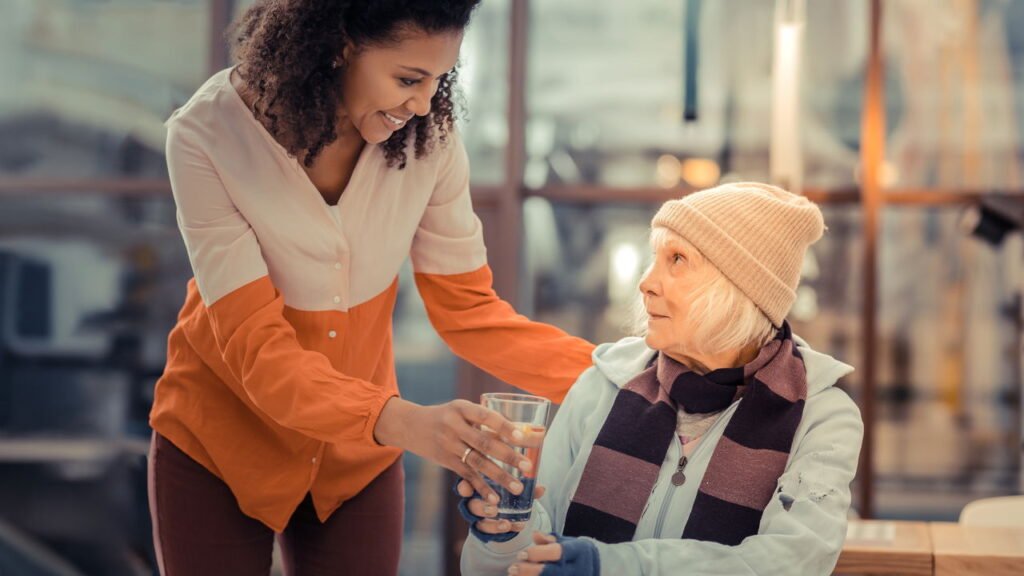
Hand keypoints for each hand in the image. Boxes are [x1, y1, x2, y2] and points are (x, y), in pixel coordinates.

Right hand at [374, 397, 532, 501]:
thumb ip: (483, 420)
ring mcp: (448, 444)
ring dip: (499, 476)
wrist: (410, 425)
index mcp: (461, 408)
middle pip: (484, 443)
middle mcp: (453, 426)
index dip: (503, 427)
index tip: (522, 437)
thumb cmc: (446, 416)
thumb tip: (520, 433)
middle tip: (527, 467)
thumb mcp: (460, 410)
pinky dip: (481, 488)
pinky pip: (466, 475)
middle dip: (508, 456)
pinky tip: (495, 499)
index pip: (485, 416)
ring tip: (517, 487)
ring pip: (477, 462)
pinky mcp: (445, 461)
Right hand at [457, 479, 545, 536]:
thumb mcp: (514, 487)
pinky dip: (501, 529)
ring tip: (505, 523)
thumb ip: (526, 488)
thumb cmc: (505, 491)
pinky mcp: (482, 527)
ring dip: (492, 522)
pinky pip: (488, 531)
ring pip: (479, 521)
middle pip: (472, 505)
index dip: (464, 487)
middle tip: (494, 509)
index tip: (467, 489)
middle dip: (482, 507)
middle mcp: (474, 500)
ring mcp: (477, 516)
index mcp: (478, 485)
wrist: (505, 510)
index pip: (466, 484)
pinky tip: (514, 527)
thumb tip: (541, 488)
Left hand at [507, 532, 599, 575]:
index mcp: (578, 551)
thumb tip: (534, 535)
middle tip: (513, 568)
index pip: (556, 552)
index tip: (521, 554)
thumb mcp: (567, 542)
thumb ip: (549, 540)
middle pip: (550, 572)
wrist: (600, 568)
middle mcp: (578, 569)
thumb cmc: (577, 553)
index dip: (537, 553)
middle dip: (528, 570)